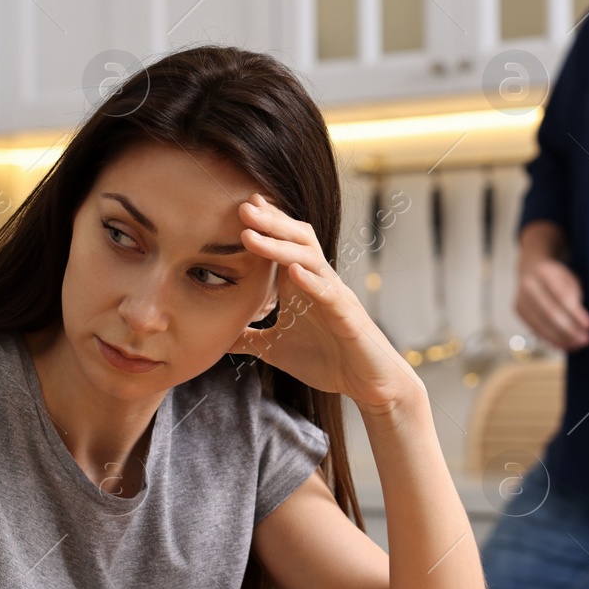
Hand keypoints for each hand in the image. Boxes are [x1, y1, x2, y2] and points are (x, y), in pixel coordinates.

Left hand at [229, 192, 420, 414]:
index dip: (265, 224)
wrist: (367, 383)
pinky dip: (311, 281)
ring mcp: (334, 297)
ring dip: (279, 246)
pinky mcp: (347, 317)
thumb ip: (250, 338)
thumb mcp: (276, 349)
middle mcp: (319, 282)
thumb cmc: (327, 360)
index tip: (239, 206)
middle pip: (297, 240)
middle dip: (271, 223)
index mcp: (301, 286)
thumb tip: (221, 336)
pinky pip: (329, 293)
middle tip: (243, 208)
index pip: (283, 244)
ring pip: (309, 259)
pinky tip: (292, 272)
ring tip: (251, 234)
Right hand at [515, 254, 588, 349]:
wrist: (531, 270)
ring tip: (577, 344)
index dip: (576, 313)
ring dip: (560, 338)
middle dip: (569, 329)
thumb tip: (582, 326)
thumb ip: (575, 299)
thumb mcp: (569, 280)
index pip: (562, 296)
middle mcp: (529, 285)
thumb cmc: (555, 277)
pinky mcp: (518, 311)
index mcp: (544, 272)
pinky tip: (563, 344)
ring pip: (541, 324)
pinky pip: (535, 329)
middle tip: (585, 339)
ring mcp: (521, 299)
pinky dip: (550, 339)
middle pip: (549, 312)